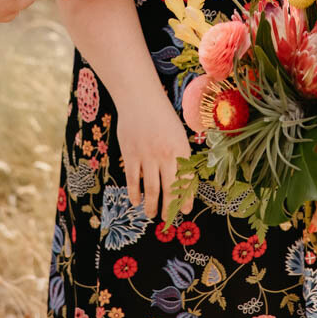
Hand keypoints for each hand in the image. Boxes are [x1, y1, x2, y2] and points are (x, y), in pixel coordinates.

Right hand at [117, 89, 196, 221]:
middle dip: (170, 207)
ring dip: (152, 205)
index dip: (186, 198)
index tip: (185, 210)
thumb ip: (179, 156)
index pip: (186, 181)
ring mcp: (147, 156)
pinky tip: (136, 201)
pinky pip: (133, 180)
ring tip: (151, 214)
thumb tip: (180, 180)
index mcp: (181, 150)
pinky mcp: (130, 154)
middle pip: (170, 189)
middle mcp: (166, 155)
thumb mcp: (178, 134)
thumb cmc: (161, 116)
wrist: (140, 98)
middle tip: (168, 219)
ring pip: (151, 188)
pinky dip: (135, 193)